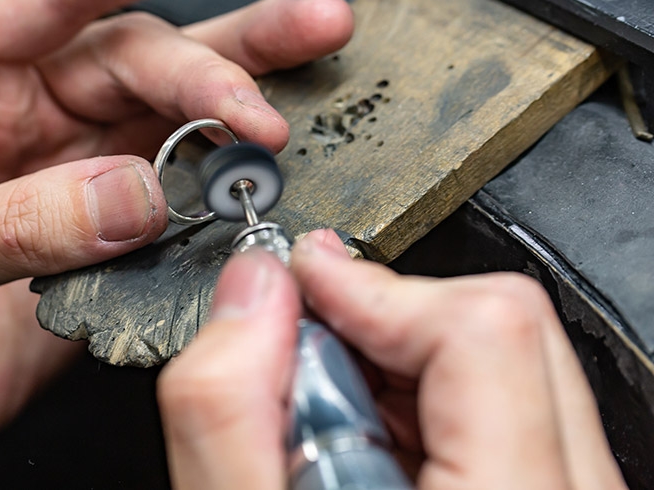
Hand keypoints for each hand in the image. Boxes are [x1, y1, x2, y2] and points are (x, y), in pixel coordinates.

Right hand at [159, 229, 626, 488]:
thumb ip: (230, 409)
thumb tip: (254, 292)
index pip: (482, 328)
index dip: (373, 287)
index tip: (302, 283)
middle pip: (504, 333)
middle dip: (384, 322)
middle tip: (306, 361)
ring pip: (510, 367)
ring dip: (401, 367)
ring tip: (332, 428)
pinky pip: (512, 414)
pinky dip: (427, 408)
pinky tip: (372, 459)